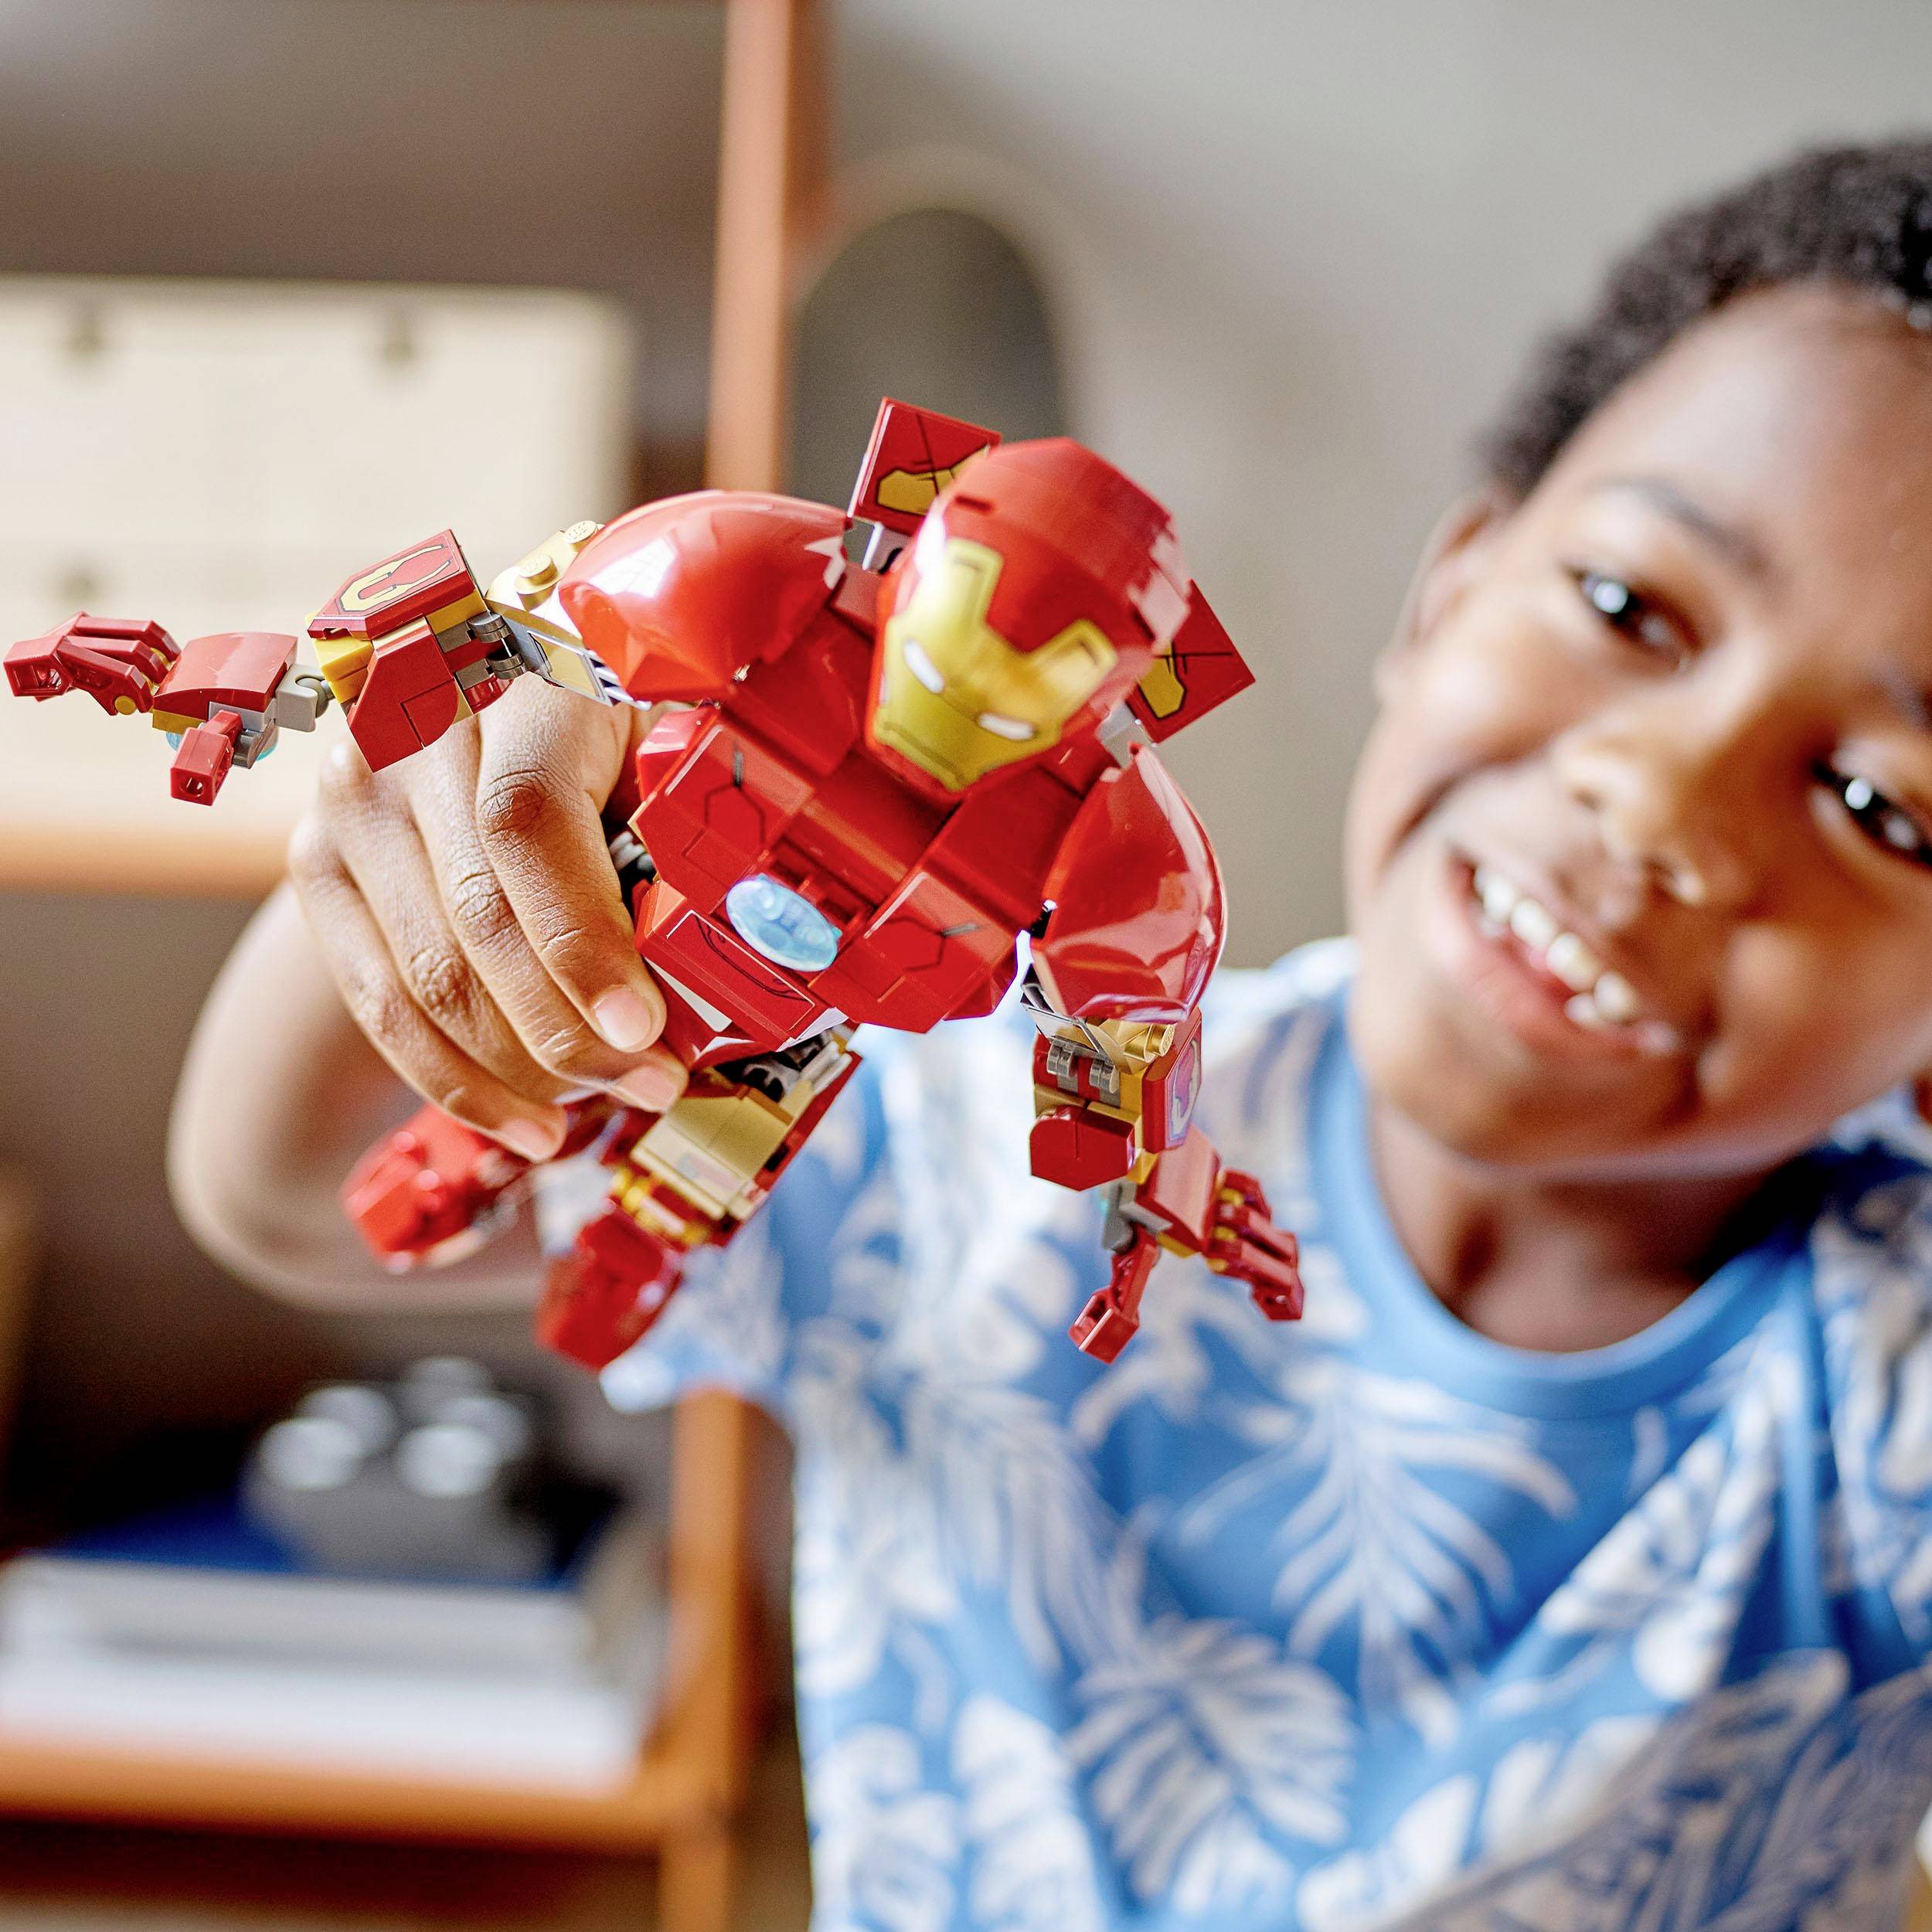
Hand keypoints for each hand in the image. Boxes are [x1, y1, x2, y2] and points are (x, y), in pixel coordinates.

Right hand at [288, 676, 684, 1162]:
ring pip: (426, 974)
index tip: (644, 1026)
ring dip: (519, 1068)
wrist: (491, 691)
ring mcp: (348, 799)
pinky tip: (524, 1123)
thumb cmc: (616, 723)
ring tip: (599, 1111)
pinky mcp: (319, 864)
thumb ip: (692, 818)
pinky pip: (378, 1000)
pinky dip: (453, 1079)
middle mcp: (406, 728)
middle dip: (569, 1028)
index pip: (525, 821)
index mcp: (510, 678)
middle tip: (654, 1084)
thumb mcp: (669, 736)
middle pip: (476, 915)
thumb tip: (748, 943)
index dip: (582, 938)